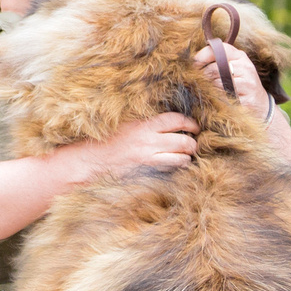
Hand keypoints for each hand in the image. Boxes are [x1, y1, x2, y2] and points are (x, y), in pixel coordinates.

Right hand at [75, 110, 198, 177]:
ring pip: (180, 157)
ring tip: (187, 156)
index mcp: (144, 125)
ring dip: (187, 157)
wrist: (95, 158)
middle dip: (193, 143)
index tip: (194, 127)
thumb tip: (170, 124)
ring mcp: (148, 157)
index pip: (175, 120)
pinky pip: (169, 168)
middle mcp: (148, 140)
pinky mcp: (147, 169)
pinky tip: (176, 165)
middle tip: (194, 144)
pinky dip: (176, 166)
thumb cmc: (111, 140)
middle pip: (183, 140)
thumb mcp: (130, 125)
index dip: (189, 123)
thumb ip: (149, 124)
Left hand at [193, 42, 271, 118]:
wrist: (261, 106)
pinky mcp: (248, 98)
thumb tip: (191, 61)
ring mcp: (248, 82)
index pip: (218, 49)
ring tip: (206, 93)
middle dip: (202, 77)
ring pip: (218, 83)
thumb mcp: (232, 69)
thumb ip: (217, 62)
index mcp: (240, 56)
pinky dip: (217, 100)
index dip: (202, 56)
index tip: (192, 65)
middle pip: (214, 68)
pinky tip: (216, 101)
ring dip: (208, 89)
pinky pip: (225, 98)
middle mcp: (245, 66)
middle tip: (195, 83)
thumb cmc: (241, 85)